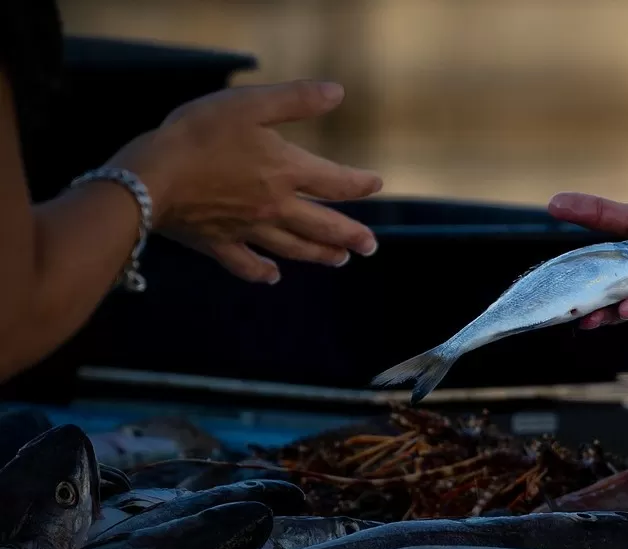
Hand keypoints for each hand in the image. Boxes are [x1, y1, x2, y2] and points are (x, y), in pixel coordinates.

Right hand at [108, 80, 382, 283]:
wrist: (149, 176)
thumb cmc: (198, 134)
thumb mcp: (249, 104)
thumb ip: (295, 99)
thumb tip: (338, 93)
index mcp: (286, 171)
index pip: (335, 182)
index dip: (359, 183)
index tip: (376, 184)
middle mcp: (274, 207)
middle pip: (324, 226)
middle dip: (351, 235)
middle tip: (371, 247)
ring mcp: (247, 229)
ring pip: (294, 248)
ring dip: (320, 254)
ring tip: (340, 260)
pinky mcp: (217, 243)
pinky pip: (245, 264)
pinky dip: (261, 271)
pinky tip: (272, 276)